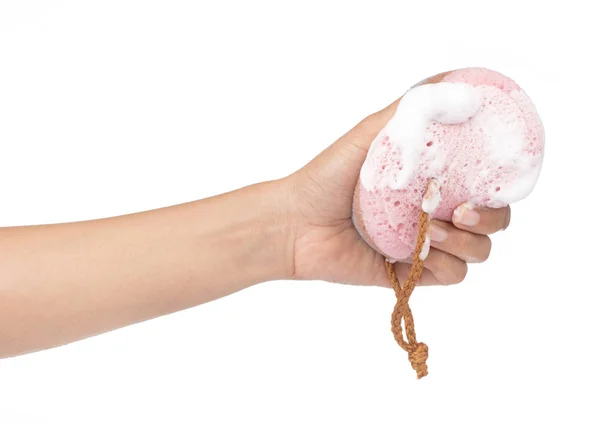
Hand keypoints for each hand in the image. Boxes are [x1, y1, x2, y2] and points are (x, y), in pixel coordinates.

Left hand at [284, 96, 510, 286]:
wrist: (294, 224)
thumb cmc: (326, 177)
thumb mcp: (369, 135)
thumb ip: (410, 111)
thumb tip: (457, 83)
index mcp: (431, 180)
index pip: (484, 182)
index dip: (499, 182)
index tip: (492, 178)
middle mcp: (434, 211)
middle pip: (492, 219)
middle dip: (491, 217)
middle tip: (463, 211)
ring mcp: (426, 244)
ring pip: (479, 251)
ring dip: (468, 243)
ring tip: (432, 232)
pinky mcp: (413, 271)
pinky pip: (453, 276)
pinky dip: (447, 265)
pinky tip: (422, 252)